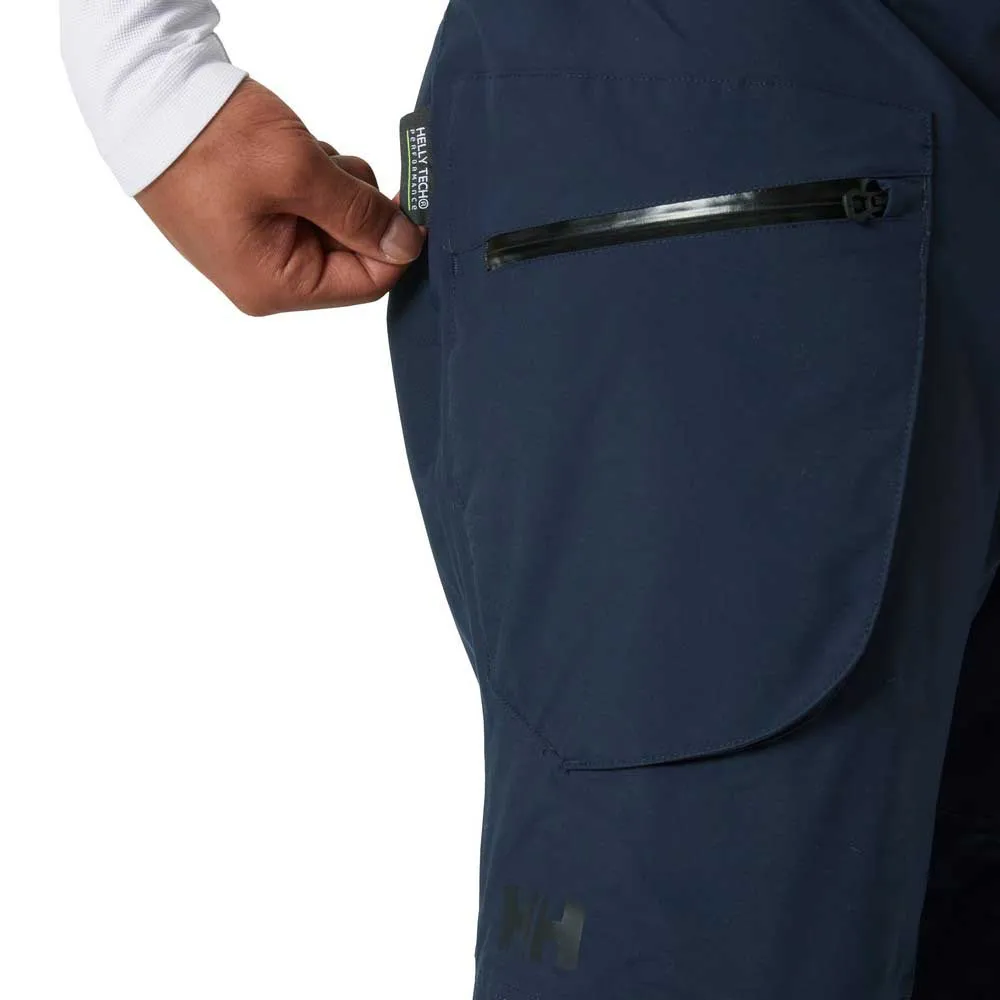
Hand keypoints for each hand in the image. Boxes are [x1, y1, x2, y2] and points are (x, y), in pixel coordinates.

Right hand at [135, 77, 425, 315]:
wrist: (144, 98)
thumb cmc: (213, 138)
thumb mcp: (300, 172)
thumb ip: (360, 214)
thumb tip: (405, 245)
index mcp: (275, 286)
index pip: (366, 283)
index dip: (395, 244)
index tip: (409, 201)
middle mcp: (264, 282)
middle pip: (349, 257)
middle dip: (356, 208)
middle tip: (337, 166)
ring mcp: (254, 253)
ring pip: (331, 229)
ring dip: (334, 189)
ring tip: (303, 155)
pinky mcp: (249, 225)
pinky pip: (304, 212)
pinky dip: (311, 181)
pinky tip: (287, 156)